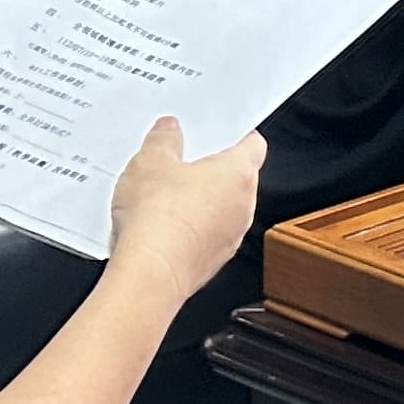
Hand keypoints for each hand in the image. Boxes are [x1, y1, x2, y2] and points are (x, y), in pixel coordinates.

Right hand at [107, 118, 264, 301]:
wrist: (151, 272)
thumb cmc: (159, 218)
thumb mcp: (150, 161)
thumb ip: (164, 139)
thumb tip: (169, 130)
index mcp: (239, 173)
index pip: (254, 144)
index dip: (238, 134)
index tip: (221, 131)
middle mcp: (244, 206)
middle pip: (236, 178)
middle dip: (211, 168)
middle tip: (180, 160)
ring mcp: (231, 236)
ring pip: (222, 209)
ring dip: (201, 201)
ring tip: (163, 194)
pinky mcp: (213, 260)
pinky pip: (208, 235)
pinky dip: (192, 228)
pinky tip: (161, 225)